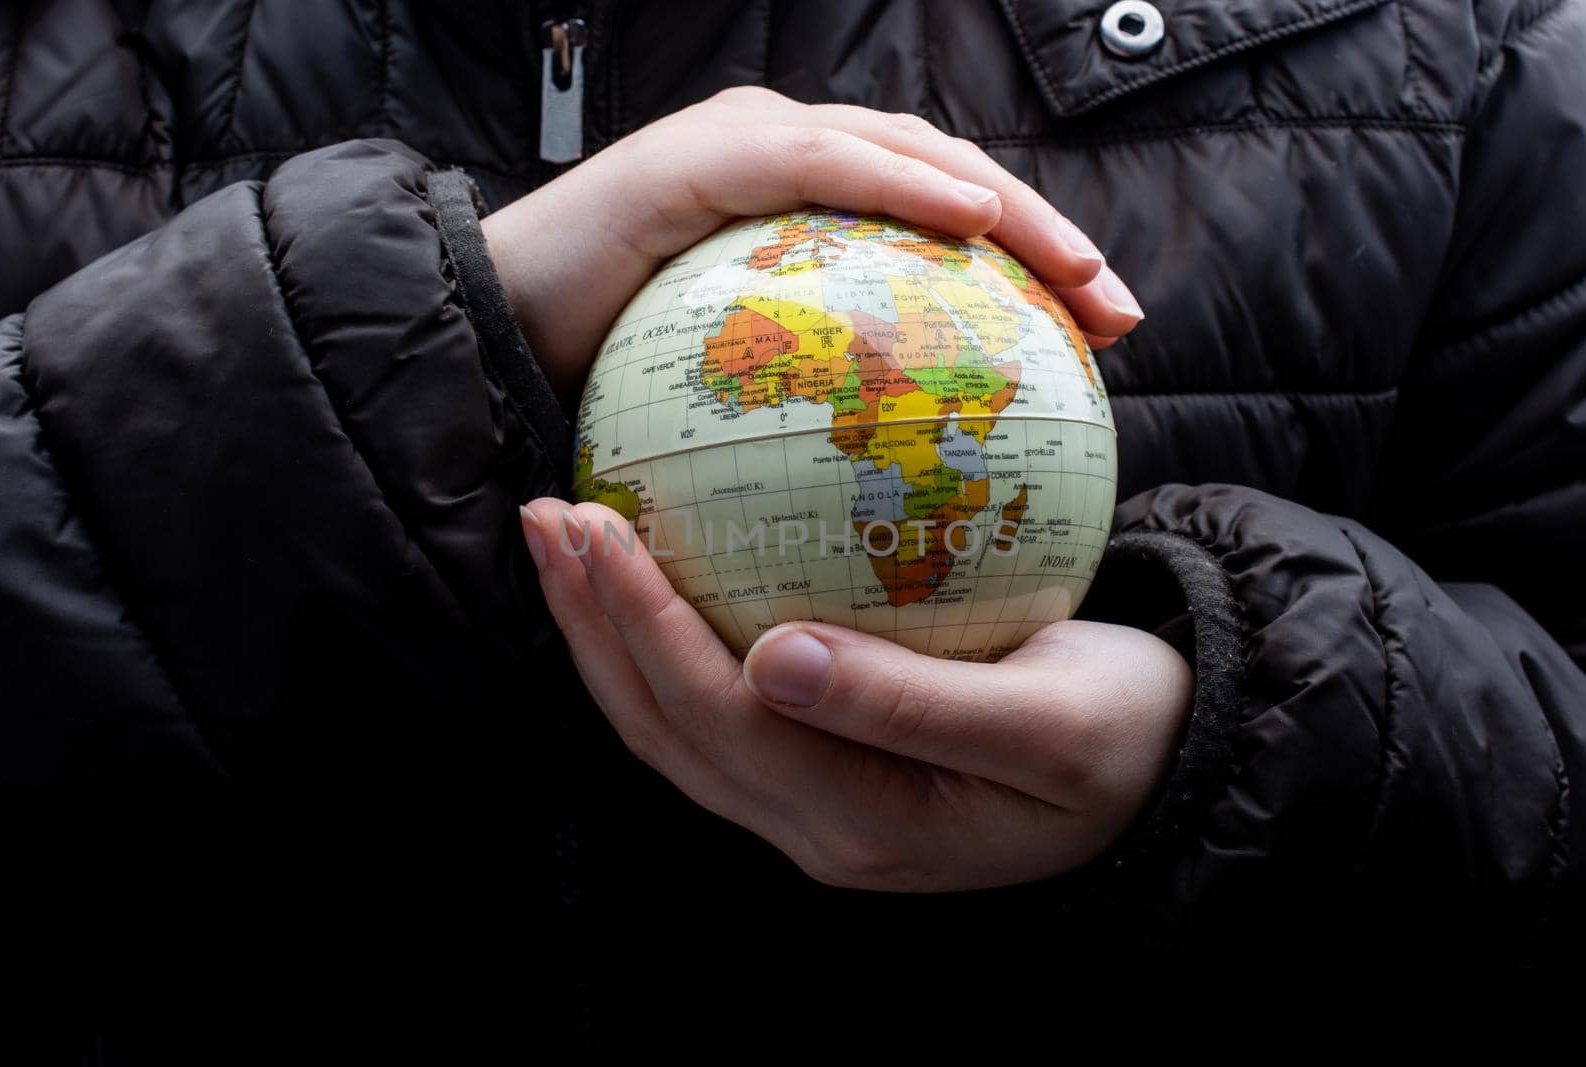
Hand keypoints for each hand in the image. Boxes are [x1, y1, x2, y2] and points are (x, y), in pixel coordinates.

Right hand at [482, 86, 1144, 400]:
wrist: (488, 353)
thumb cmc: (609, 396)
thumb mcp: (749, 419)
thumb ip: (825, 423)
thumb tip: (916, 492)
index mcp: (803, 225)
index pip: (938, 232)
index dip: (1028, 274)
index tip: (1101, 342)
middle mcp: (785, 166)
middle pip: (943, 184)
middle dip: (1040, 241)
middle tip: (1112, 311)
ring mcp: (746, 149)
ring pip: (902, 155)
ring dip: (999, 206)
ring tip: (1073, 270)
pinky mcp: (700, 160)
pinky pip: (819, 166)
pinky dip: (898, 185)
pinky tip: (971, 223)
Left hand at [520, 499, 1193, 891]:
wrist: (1167, 763)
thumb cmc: (1130, 734)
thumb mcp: (1054, 720)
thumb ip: (916, 705)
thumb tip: (773, 657)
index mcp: (862, 825)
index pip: (718, 721)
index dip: (644, 629)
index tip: (598, 525)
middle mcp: (817, 829)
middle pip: (666, 730)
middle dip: (592, 627)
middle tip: (547, 516)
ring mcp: (815, 806)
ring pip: (677, 725)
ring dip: (610, 634)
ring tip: (569, 536)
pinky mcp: (825, 769)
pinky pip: (720, 705)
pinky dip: (667, 636)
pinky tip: (652, 565)